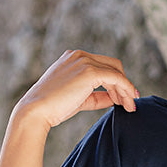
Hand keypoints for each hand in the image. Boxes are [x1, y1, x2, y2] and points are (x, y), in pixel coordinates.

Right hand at [13, 49, 140, 129]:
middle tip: (130, 104)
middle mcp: (79, 55)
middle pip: (113, 65)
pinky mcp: (89, 71)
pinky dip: (125, 89)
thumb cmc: (53, 108)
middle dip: (124, 84)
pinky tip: (128, 102)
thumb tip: (114, 99)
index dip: (116, 82)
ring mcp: (84, 61)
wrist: (37, 110)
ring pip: (116, 72)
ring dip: (126, 90)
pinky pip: (116, 78)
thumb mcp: (79, 99)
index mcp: (74, 58)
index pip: (102, 66)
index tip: (123, 98)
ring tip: (130, 107)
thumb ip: (96, 96)